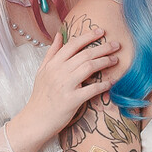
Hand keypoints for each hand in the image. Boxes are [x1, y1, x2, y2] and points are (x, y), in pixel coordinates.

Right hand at [22, 19, 122, 141]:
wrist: (35, 120)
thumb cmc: (41, 96)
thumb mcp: (42, 71)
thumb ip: (52, 53)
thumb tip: (59, 35)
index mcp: (52, 64)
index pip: (72, 45)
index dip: (88, 36)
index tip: (101, 31)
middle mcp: (58, 72)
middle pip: (84, 54)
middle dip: (103, 48)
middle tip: (116, 45)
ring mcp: (65, 85)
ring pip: (89, 67)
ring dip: (105, 62)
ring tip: (115, 60)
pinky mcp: (72, 100)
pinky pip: (91, 89)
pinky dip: (103, 84)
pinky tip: (112, 82)